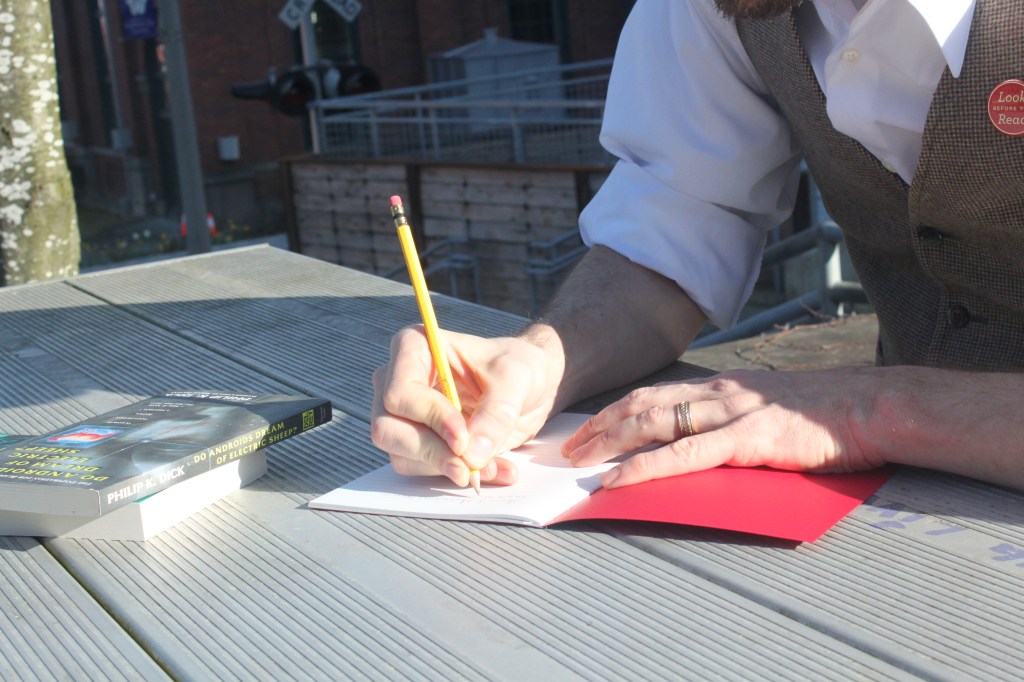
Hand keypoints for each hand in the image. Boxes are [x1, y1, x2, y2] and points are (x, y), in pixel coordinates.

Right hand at [371, 325, 560, 487]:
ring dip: (444, 468)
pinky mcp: (417, 441)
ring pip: (400, 454)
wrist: (529, 386)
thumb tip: (472, 455)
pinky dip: (452, 475)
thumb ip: (496, 413)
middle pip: (387, 427)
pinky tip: (487, 470)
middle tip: (468, 468)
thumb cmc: (518, 367)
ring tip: (487, 468)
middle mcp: (398, 380)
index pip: (400, 393)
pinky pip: (420, 469)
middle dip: (430, 452)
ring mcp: (403, 415)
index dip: (430, 418)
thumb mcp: (517, 379)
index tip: (463, 439)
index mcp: (414, 348)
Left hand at [561, 368, 888, 487]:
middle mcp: (718, 393)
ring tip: (580, 462)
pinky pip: (684, 454)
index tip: (589, 427)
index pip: (655, 395)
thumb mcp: (770, 411)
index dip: (616, 410)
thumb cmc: (826, 416)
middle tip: (568, 447)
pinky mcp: (747, 438)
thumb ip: (734, 423)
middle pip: (642, 405)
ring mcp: (730, 413)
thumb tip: (703, 444)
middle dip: (600, 425)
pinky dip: (645, 467)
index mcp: (723, 388)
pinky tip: (619, 479)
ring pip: (654, 423)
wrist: (870, 406)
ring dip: (610, 442)